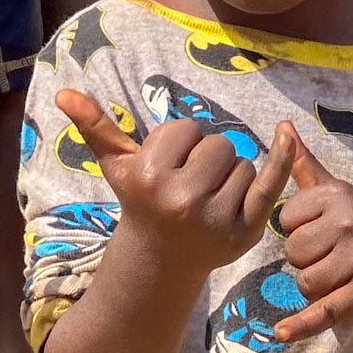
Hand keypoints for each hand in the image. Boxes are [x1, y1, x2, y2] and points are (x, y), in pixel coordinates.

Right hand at [55, 91, 294, 281]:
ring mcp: (217, 218)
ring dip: (229, 173)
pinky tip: (289, 136)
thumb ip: (95, 126)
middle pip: (218, 144)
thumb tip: (63, 92)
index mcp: (150, 177)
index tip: (167, 167)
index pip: (186, 129)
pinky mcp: (243, 232)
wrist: (159, 260)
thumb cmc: (138, 201)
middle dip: (206, 156)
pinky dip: (281, 160)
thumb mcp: (116, 165)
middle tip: (188, 183)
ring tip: (207, 196)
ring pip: (242, 163)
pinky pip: (268, 184)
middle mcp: (183, 199)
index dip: (180, 143)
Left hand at [276, 128, 352, 340]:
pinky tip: (280, 333)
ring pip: (303, 281)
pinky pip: (322, 312)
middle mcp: (349, 226)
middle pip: (292, 252)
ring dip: (312, 284)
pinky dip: (301, 325)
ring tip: (336, 273)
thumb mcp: (334, 190)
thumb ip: (303, 164)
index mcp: (337, 198)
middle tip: (330, 253)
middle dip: (304, 257)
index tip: (317, 227)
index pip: (285, 219)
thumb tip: (281, 125)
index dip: (296, 228)